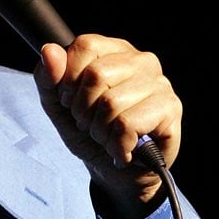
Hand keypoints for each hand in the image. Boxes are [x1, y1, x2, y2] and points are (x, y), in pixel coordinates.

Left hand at [33, 34, 181, 218]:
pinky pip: (128, 125)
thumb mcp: (58, 106)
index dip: (68, 79)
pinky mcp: (170, 110)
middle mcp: (141, 61)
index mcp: (113, 51)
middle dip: (83, 110)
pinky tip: (122, 149)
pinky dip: (116, 145)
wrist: (113, 173)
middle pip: (96, 74)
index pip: (85, 46)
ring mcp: (159, 84)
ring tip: (106, 137)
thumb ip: (48, 78)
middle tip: (89, 124)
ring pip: (111, 103)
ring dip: (100, 131)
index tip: (70, 101)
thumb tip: (50, 51)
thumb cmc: (89, 132)